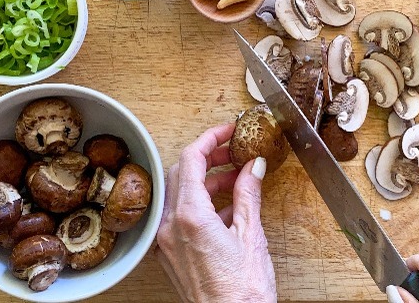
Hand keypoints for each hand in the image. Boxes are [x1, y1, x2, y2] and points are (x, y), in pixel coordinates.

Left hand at [155, 123, 276, 301]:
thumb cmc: (243, 292)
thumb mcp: (251, 235)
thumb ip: (248, 195)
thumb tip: (252, 168)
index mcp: (189, 216)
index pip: (190, 159)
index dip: (209, 139)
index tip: (227, 131)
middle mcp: (170, 227)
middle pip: (180, 174)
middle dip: (207, 159)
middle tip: (233, 154)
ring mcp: (166, 242)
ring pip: (179, 195)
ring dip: (205, 182)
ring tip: (236, 182)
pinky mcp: (170, 256)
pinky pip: (179, 218)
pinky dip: (199, 206)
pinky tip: (226, 211)